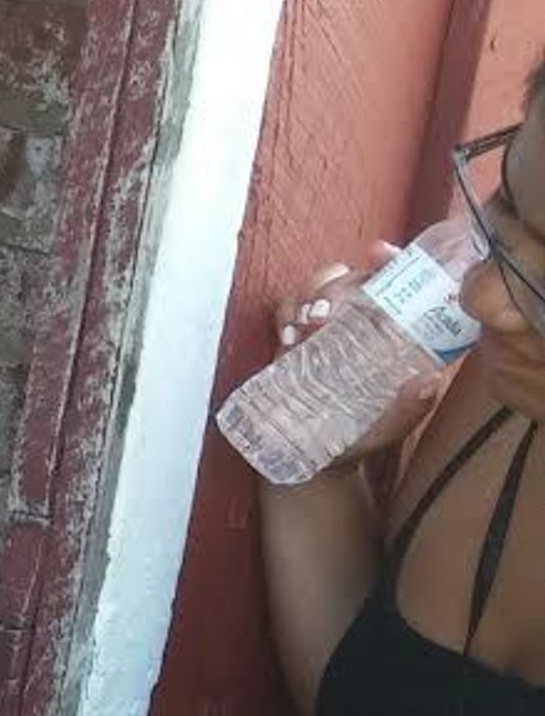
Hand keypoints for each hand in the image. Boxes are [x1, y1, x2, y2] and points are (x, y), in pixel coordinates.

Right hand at [276, 250, 447, 477]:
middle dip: (339, 282)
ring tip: (307, 324)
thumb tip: (430, 382)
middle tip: (327, 310)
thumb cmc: (354, 441)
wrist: (306, 461)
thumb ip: (408, 410)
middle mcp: (359, 325)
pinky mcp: (292, 342)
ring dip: (311, 294)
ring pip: (318, 287)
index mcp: (391, 335)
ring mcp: (324, 331)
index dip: (390, 262)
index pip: (394, 283)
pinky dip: (286, 313)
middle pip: (352, 277)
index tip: (379, 254)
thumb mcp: (388, 429)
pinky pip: (286, 310)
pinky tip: (289, 335)